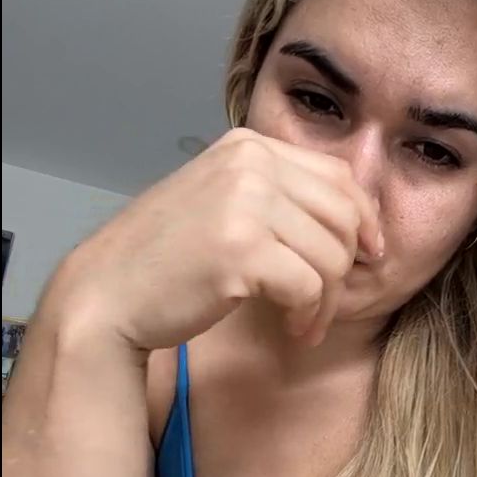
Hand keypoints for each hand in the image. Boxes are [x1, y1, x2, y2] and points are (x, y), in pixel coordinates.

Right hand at [53, 127, 381, 350]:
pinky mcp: (241, 249)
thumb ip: (277, 197)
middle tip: (328, 302)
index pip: (338, 177)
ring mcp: (244, 203)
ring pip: (332, 256)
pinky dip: (310, 316)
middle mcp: (249, 164)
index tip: (369, 255)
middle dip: (349, 266)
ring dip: (329, 301)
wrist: (107, 294)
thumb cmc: (165, 259)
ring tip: (306, 323)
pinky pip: (310, 287)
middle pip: (344, 216)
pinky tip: (294, 330)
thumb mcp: (223, 203)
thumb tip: (355, 218)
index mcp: (247, 147)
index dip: (365, 220)